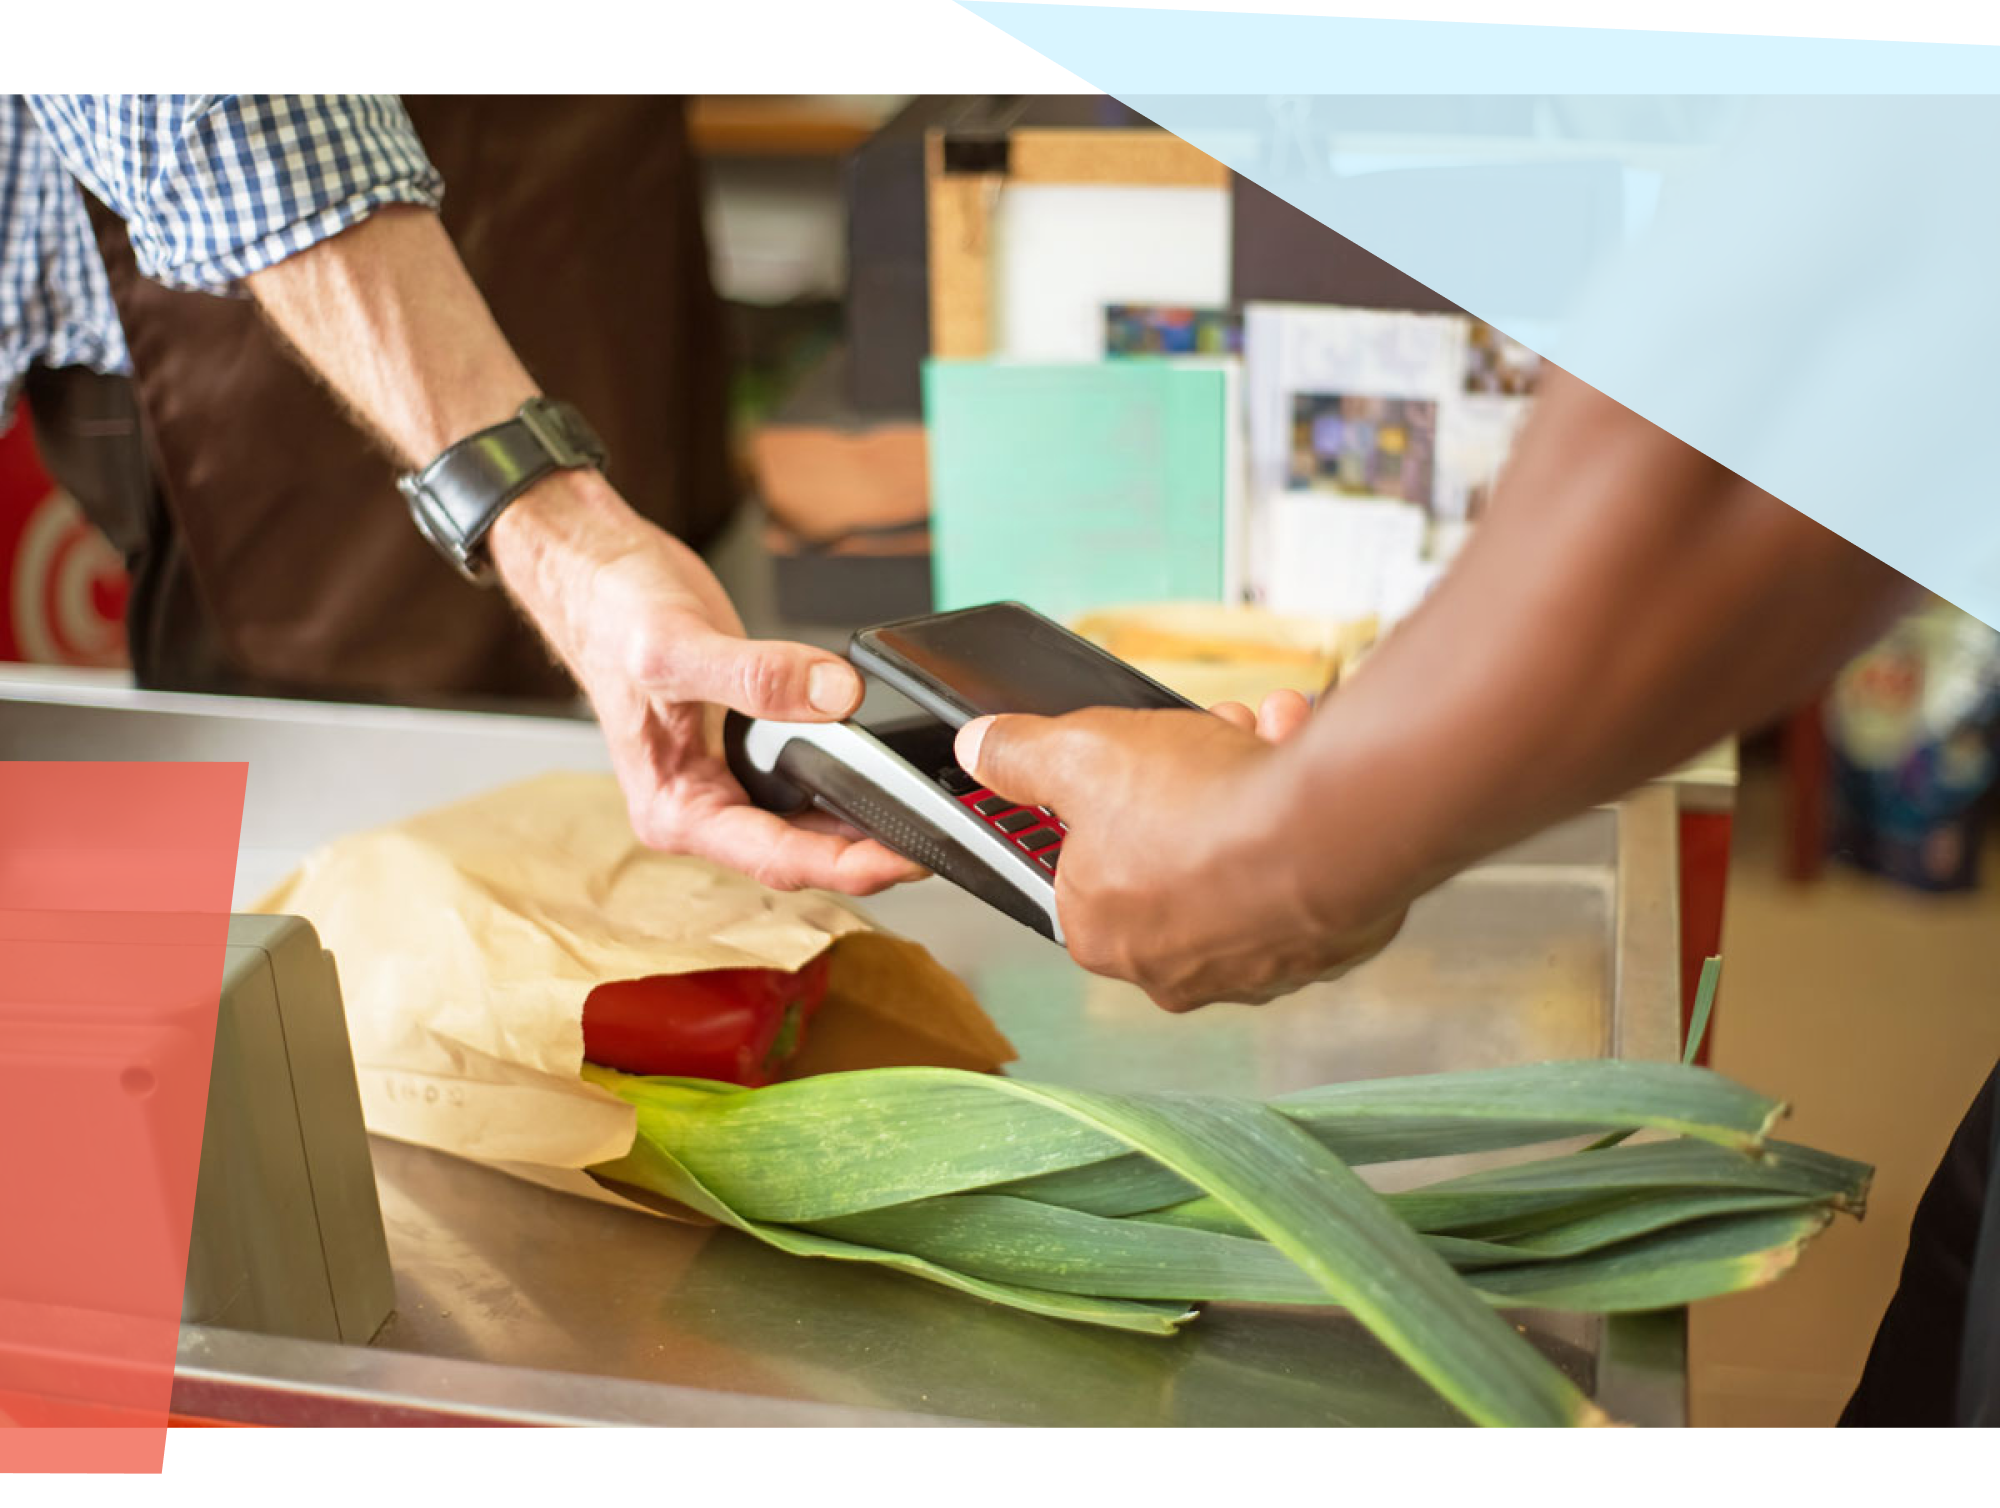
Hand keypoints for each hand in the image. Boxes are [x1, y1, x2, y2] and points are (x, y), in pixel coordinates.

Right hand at [491, 474, 924, 894]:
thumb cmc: (612, 612)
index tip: (908, 858)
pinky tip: (887, 771)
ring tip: (928, 814)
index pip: (777, 860)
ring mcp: (723, 782)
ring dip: (864, 823)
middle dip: (870, 853)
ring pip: (808, 823)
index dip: (849, 866)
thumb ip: (754, 675)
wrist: (597, 571)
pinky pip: (807, 781)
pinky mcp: (745, 751)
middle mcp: (700, 808)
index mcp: (675, 809)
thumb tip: (833, 695)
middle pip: (801, 854)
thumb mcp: (678, 644)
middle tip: (942, 838)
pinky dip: (848, 779)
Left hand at [954, 689, 1406, 1010]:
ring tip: (1259, 734)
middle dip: (1185, 782)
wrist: (1330, 832)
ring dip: (1243, 782)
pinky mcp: (1315, 948)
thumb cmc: (1202, 809)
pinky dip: (1295, 816)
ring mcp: (1248, 964)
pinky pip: (1295, 870)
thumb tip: (982, 748)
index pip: (1080, 867)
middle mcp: (1170, 966)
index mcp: (1100, 932)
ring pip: (1236, 856)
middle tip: (1203, 736)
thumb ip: (1021, 756)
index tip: (1126, 765)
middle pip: (1165, 852)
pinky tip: (1298, 763)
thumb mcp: (1082, 754)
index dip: (1104, 801)